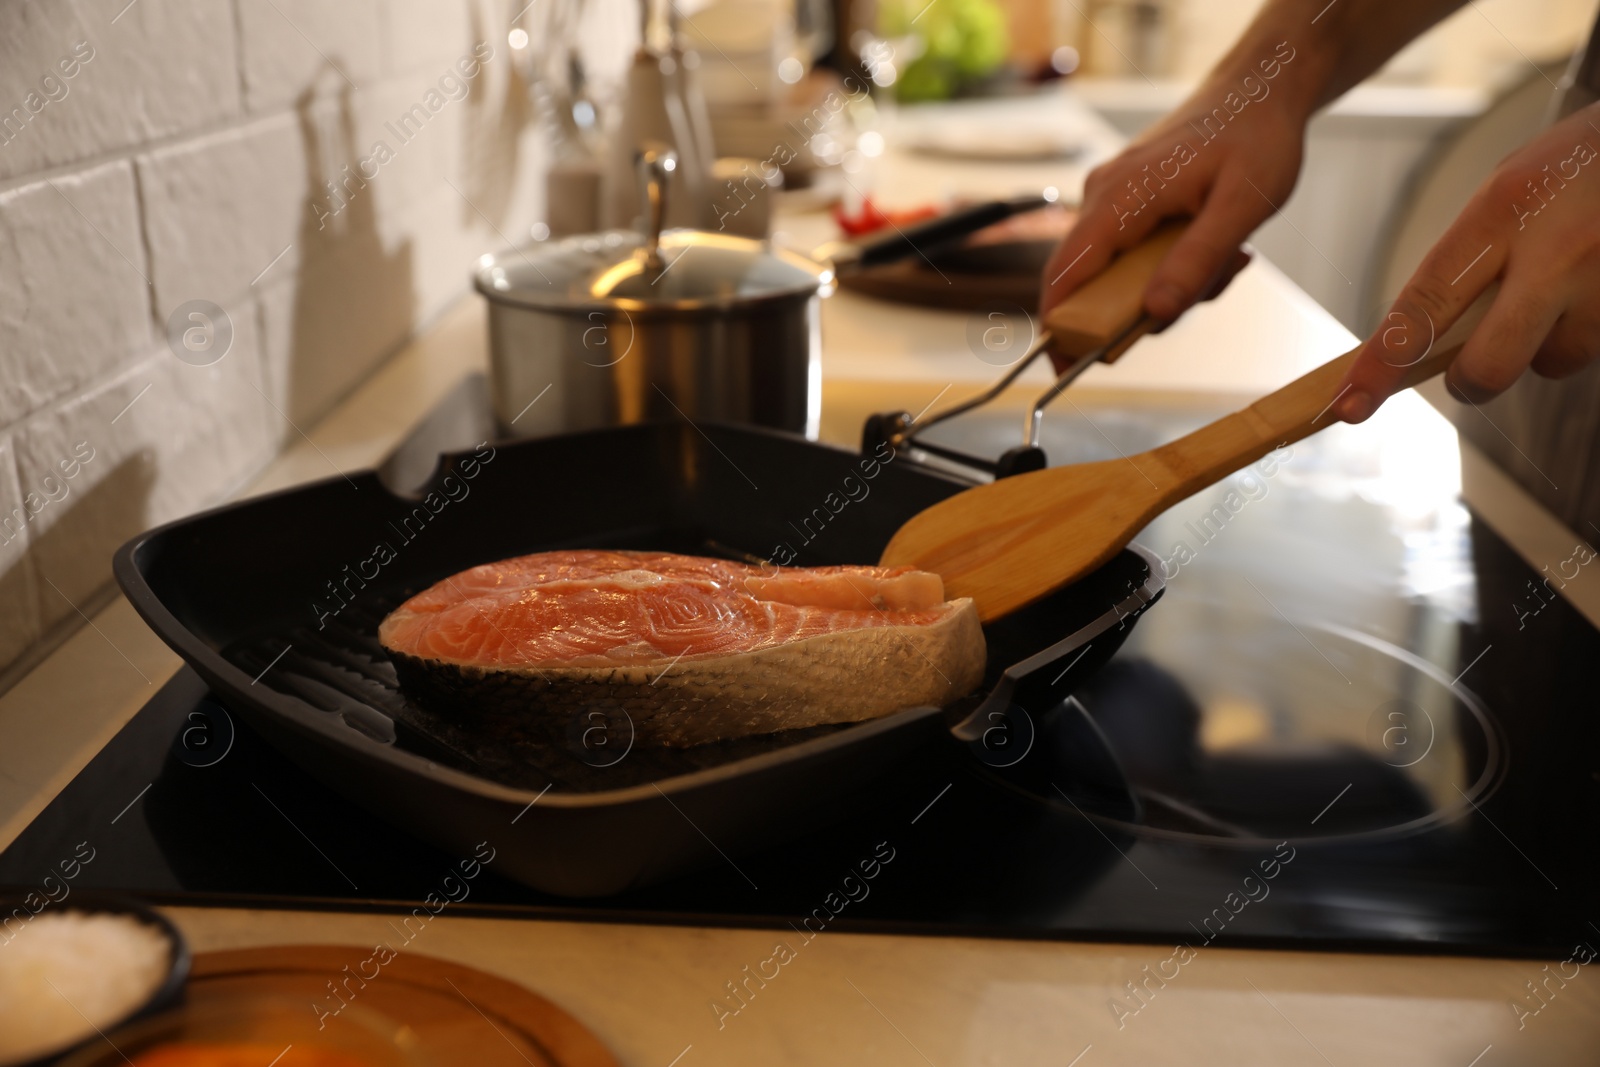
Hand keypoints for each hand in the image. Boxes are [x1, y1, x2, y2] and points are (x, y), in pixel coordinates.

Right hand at [1040, 47, 1311, 360]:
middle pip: (1085, 278)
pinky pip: (1132, 249)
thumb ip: (1197, 261)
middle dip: (1130, 309)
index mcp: (1120, 198)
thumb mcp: (1241, 207)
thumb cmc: (1256, 137)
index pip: (1066, 273)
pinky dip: (1168, 262)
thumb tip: (1155, 313)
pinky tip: (1214, 246)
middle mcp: (1103, 194)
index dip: (1058, 325)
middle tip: (1189, 305)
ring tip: (1225, 261)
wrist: (1261, 87)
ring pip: (1115, 267)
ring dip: (1164, 282)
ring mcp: (1112, 194)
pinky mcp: (1127, 197)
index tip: (1064, 368)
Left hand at [1337, 102, 1599, 421]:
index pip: (1424, 305)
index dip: (1380, 364)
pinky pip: (1591, 350)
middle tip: (1468, 370)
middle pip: (1489, 364)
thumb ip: (1464, 262)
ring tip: (1563, 288)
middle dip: (1470, 382)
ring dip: (1543, 346)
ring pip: (1551, 363)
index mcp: (1500, 213)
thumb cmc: (1574, 167)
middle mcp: (1556, 252)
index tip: (1348, 404)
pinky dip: (1582, 332)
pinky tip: (1593, 285)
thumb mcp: (1504, 193)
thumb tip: (1417, 340)